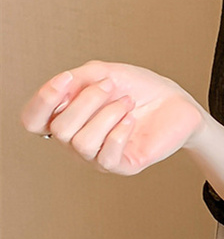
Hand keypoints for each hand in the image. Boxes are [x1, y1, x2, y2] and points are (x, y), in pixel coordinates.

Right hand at [20, 60, 206, 175]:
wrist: (176, 101)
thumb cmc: (138, 87)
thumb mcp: (103, 73)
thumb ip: (77, 80)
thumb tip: (58, 90)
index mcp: (66, 116)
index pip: (32, 120)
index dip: (43, 101)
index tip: (68, 80)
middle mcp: (75, 140)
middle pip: (60, 129)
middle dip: (87, 101)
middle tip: (112, 85)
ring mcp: (98, 156)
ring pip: (82, 143)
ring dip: (107, 115)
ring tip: (127, 103)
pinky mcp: (122, 166)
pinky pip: (106, 157)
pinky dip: (118, 133)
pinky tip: (131, 120)